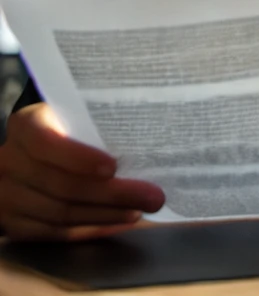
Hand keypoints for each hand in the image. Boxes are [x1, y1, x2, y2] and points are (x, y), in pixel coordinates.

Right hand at [0, 103, 164, 239]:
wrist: (24, 152)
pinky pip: (53, 234)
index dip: (80, 158)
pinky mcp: (12, 225)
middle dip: (112, 194)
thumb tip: (146, 138)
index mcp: (25, 127)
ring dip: (105, 216)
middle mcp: (9, 163)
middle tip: (152, 197)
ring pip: (60, 215)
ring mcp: (6, 198)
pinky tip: (115, 224)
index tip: (114, 167)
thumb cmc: (62, 126)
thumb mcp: (70, 115)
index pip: (48, 144)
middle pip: (62, 186)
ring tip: (139, 211)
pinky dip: (88, 231)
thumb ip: (93, 124)